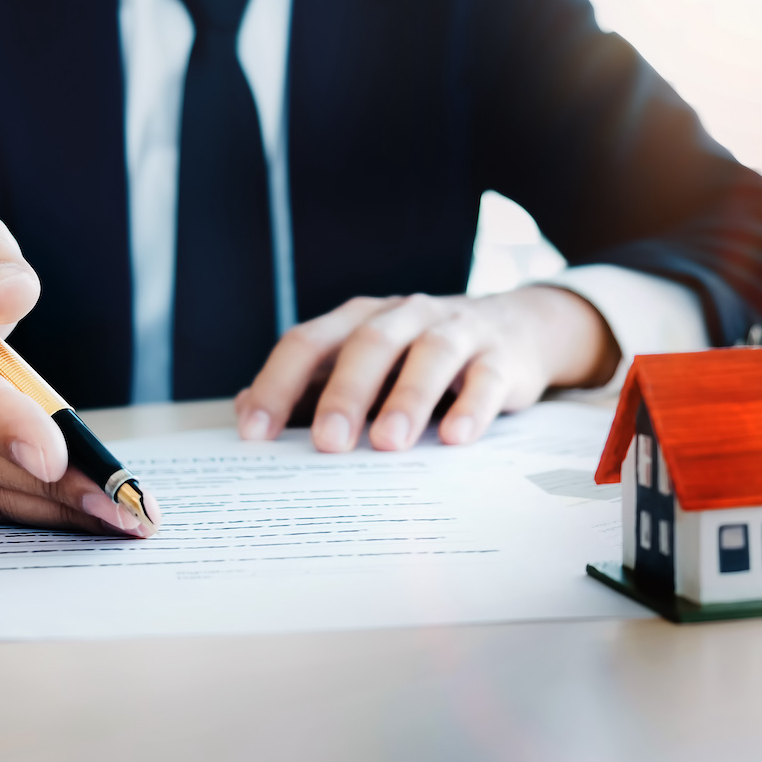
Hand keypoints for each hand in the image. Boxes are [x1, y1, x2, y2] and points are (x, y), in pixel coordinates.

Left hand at [234, 288, 619, 451]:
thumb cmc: (421, 356)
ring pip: (430, 355)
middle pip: (369, 344)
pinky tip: (455, 439)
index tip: (256, 434)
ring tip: (389, 444)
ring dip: (407, 399)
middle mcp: (405, 316)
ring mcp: (456, 331)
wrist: (518, 329)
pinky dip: (471, 407)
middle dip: (346, 394)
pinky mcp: (502, 356)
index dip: (278, 384)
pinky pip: (486, 378)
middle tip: (328, 445)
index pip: (308, 342)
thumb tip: (243, 409)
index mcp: (360, 319)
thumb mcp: (365, 363)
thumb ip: (311, 386)